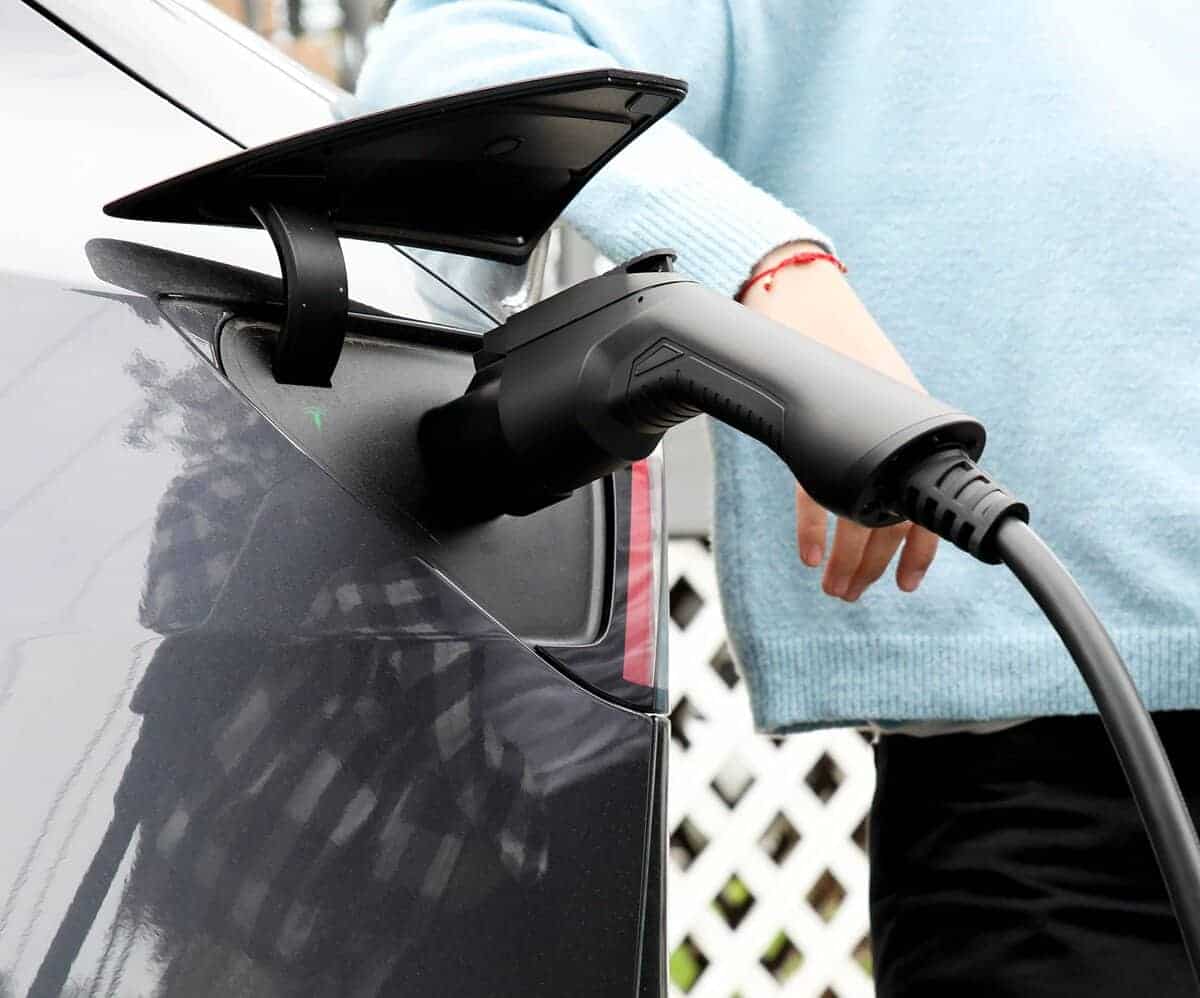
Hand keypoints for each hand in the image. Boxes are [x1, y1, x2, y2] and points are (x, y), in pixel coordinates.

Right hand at [739, 243, 938, 600]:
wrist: (799, 294)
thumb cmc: (835, 340)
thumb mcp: (876, 387)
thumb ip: (887, 430)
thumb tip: (890, 487)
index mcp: (908, 425)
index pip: (921, 500)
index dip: (917, 548)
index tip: (905, 583)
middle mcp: (886, 430)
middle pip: (884, 517)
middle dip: (869, 564)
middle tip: (854, 593)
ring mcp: (849, 429)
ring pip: (852, 513)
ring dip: (844, 558)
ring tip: (835, 588)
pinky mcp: (812, 424)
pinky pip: (812, 488)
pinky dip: (813, 527)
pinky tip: (811, 554)